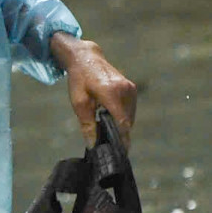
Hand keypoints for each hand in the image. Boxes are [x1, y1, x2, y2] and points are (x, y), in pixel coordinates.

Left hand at [50, 33, 137, 147]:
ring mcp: (131, 89)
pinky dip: (121, 116)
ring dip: (119, 124)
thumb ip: (87, 125)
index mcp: (111, 93)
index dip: (122, 140)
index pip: (122, 123)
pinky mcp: (132, 89)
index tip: (119, 154)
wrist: (86, 58)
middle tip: (105, 140)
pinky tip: (108, 114)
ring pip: (129, 117)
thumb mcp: (79, 103)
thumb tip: (93, 145)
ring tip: (104, 124)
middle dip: (118, 133)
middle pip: (127, 122)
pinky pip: (130, 110)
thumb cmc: (79, 80)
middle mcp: (125, 90)